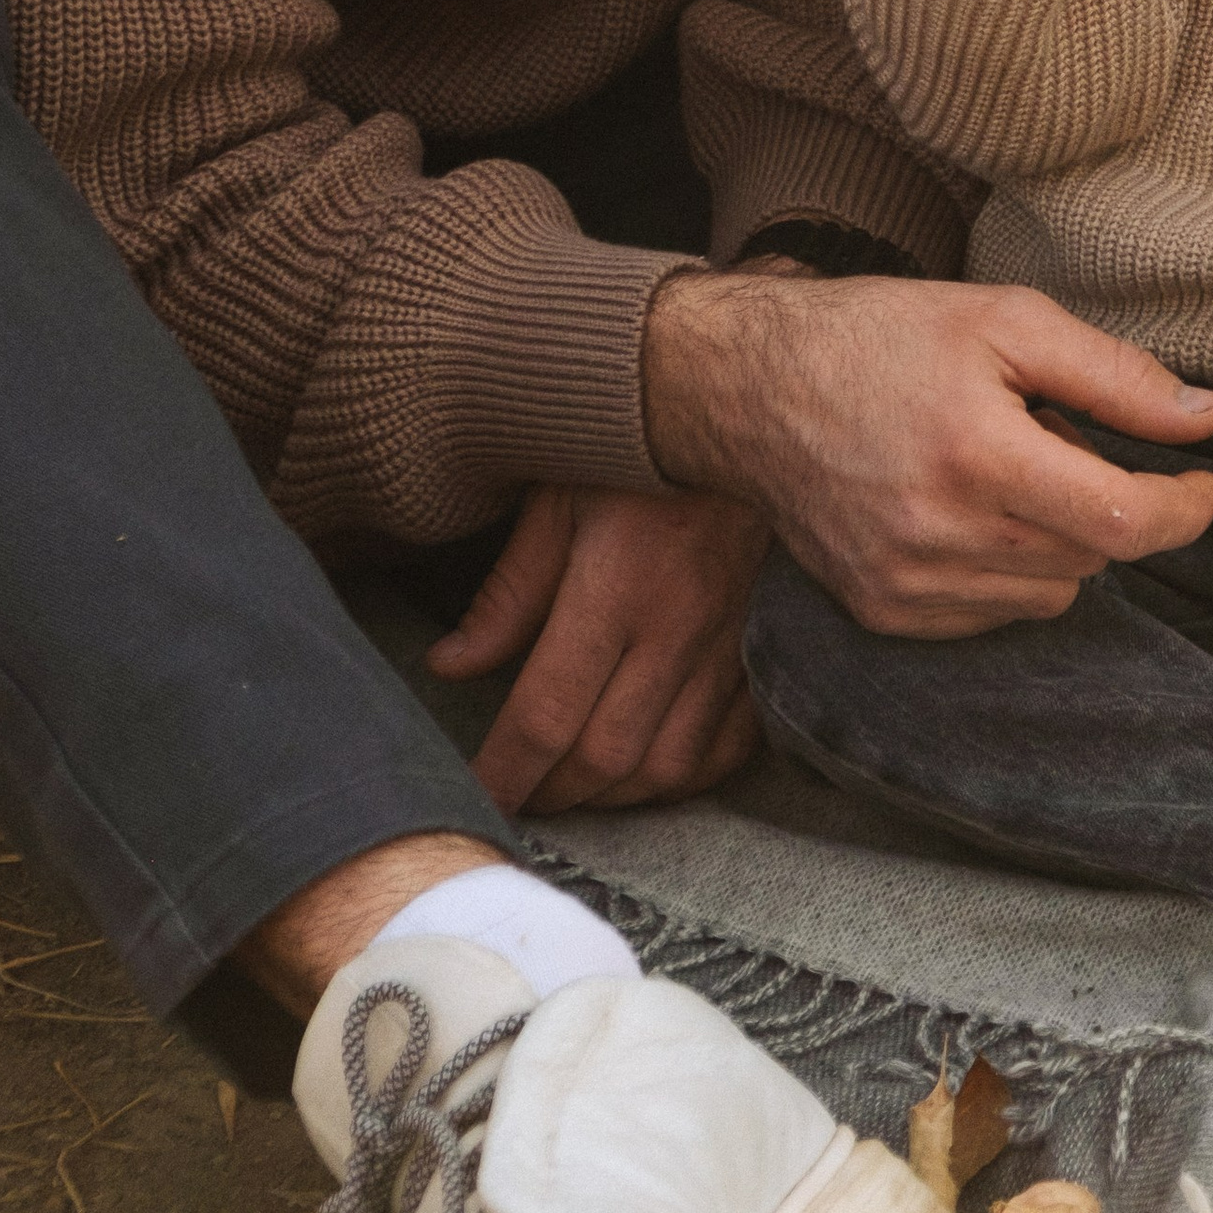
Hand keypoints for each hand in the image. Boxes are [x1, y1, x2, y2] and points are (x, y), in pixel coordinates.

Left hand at [427, 482, 767, 812]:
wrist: (753, 414)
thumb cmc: (640, 451)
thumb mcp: (557, 496)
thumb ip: (509, 590)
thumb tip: (450, 666)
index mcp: (617, 584)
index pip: (548, 711)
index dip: (505, 771)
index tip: (477, 794)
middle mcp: (678, 625)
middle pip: (608, 755)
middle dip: (553, 793)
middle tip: (519, 795)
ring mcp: (730, 642)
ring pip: (671, 764)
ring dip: (617, 798)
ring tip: (575, 787)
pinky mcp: (763, 645)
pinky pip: (729, 744)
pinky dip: (686, 775)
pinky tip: (649, 768)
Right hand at [640, 267, 1212, 636]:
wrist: (751, 386)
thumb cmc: (881, 337)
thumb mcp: (1005, 318)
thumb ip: (1115, 375)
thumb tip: (1205, 419)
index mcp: (975, 453)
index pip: (1124, 522)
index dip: (1185, 508)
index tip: (1204, 481)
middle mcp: (939, 535)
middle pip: (1092, 556)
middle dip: (1107, 501)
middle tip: (1060, 436)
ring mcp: (906, 586)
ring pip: (1050, 592)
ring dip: (1060, 539)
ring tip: (1005, 468)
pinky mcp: (884, 613)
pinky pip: (994, 614)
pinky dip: (1008, 570)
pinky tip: (970, 510)